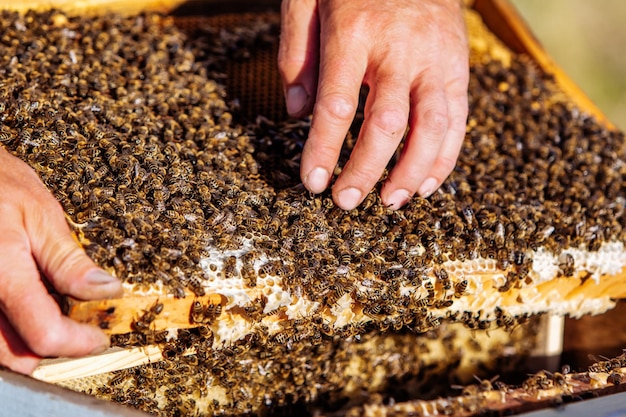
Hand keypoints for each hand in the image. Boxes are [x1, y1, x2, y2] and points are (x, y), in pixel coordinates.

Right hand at [0, 147, 121, 373]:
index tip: (99, 339)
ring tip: (57, 321)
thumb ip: (69, 262)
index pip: (44, 334)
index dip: (78, 344)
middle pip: (14, 354)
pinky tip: (28, 311)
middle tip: (80, 334)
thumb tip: (107, 291)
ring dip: (26, 346)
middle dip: (52, 353)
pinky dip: (7, 333)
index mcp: (1, 274)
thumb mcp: (41, 216)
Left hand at [279, 0, 468, 208]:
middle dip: (365, 170)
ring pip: (432, 128)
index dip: (323, 149)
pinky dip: (444, 157)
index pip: (336, 104)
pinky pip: (458, 120)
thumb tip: (297, 112)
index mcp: (355, 32)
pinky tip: (425, 182)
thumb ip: (296, 52)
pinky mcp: (459, 66)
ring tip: (390, 202)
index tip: (312, 182)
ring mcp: (436, 59)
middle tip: (345, 202)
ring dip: (411, 173)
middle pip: (386, 124)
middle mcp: (400, 49)